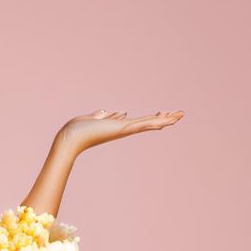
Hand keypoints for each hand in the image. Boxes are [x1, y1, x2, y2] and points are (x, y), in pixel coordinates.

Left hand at [59, 108, 184, 153]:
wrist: (70, 138)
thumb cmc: (78, 130)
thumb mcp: (93, 119)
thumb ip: (102, 115)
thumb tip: (108, 113)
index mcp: (119, 126)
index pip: (140, 121)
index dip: (152, 117)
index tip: (163, 112)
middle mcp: (124, 129)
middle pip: (149, 122)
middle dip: (165, 118)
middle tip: (180, 114)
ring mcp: (124, 130)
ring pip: (149, 123)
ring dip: (165, 119)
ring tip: (180, 115)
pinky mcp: (121, 129)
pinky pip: (141, 125)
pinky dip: (153, 123)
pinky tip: (164, 120)